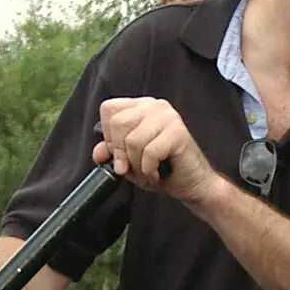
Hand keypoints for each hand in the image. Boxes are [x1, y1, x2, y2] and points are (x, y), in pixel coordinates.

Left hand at [92, 97, 220, 202]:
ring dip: (137, 165)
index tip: (120, 153)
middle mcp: (154, 106)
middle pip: (118, 123)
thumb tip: (99, 153)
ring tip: (149, 170)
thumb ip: (111, 153)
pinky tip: (158, 172)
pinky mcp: (177, 131)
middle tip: (134, 166)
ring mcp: (167, 116)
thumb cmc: (162, 169)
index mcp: (140, 107)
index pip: (109, 109)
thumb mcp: (129, 161)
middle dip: (121, 153)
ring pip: (132, 141)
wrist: (190, 184)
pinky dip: (149, 170)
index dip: (108, 136)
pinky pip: (149, 153)